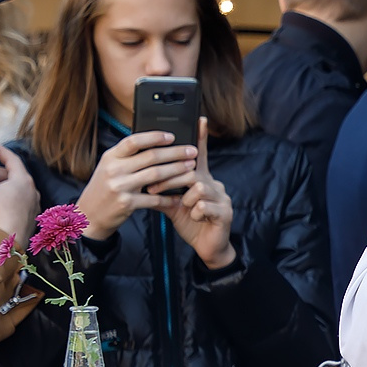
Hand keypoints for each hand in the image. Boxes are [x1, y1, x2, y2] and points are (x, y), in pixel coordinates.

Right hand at [0, 146, 37, 247]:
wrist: (8, 241)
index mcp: (23, 181)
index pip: (14, 161)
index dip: (3, 153)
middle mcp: (32, 191)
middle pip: (13, 175)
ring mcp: (33, 205)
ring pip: (15, 189)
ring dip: (0, 185)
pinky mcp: (29, 217)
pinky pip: (18, 201)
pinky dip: (6, 196)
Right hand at [75, 128, 196, 238]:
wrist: (89, 215)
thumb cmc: (104, 188)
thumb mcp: (108, 167)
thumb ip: (126, 156)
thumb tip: (153, 142)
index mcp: (110, 157)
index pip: (133, 141)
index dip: (154, 137)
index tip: (172, 136)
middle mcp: (114, 169)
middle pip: (151, 157)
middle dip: (175, 153)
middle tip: (192, 151)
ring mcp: (120, 186)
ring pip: (156, 175)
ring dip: (177, 171)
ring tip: (191, 168)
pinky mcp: (127, 203)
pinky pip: (154, 199)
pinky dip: (169, 198)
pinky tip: (180, 196)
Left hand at [155, 119, 234, 268]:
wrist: (208, 248)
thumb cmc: (192, 223)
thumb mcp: (173, 205)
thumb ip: (161, 192)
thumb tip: (142, 181)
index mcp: (202, 180)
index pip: (199, 156)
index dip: (200, 138)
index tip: (199, 119)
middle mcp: (214, 185)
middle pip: (191, 171)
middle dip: (170, 180)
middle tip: (153, 189)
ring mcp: (222, 198)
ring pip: (198, 187)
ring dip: (183, 198)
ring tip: (180, 207)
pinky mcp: (225, 212)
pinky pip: (204, 205)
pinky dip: (194, 212)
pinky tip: (194, 217)